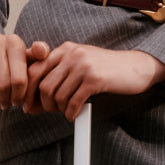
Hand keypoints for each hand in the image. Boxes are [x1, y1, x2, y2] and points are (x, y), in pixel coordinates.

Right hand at [0, 33, 49, 109]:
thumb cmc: (6, 58)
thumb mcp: (24, 58)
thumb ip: (37, 57)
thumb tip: (43, 50)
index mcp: (14, 42)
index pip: (19, 79)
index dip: (19, 96)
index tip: (17, 102)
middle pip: (3, 83)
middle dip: (6, 99)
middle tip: (6, 105)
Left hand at [24, 43, 164, 121]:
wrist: (135, 67)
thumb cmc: (105, 70)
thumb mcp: (80, 64)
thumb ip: (59, 75)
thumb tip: (33, 102)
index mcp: (65, 49)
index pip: (35, 70)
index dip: (29, 90)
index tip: (30, 104)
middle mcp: (72, 54)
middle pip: (44, 85)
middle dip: (44, 104)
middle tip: (51, 111)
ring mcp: (83, 65)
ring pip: (58, 95)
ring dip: (60, 109)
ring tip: (67, 111)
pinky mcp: (94, 78)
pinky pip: (74, 101)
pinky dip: (71, 112)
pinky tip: (74, 114)